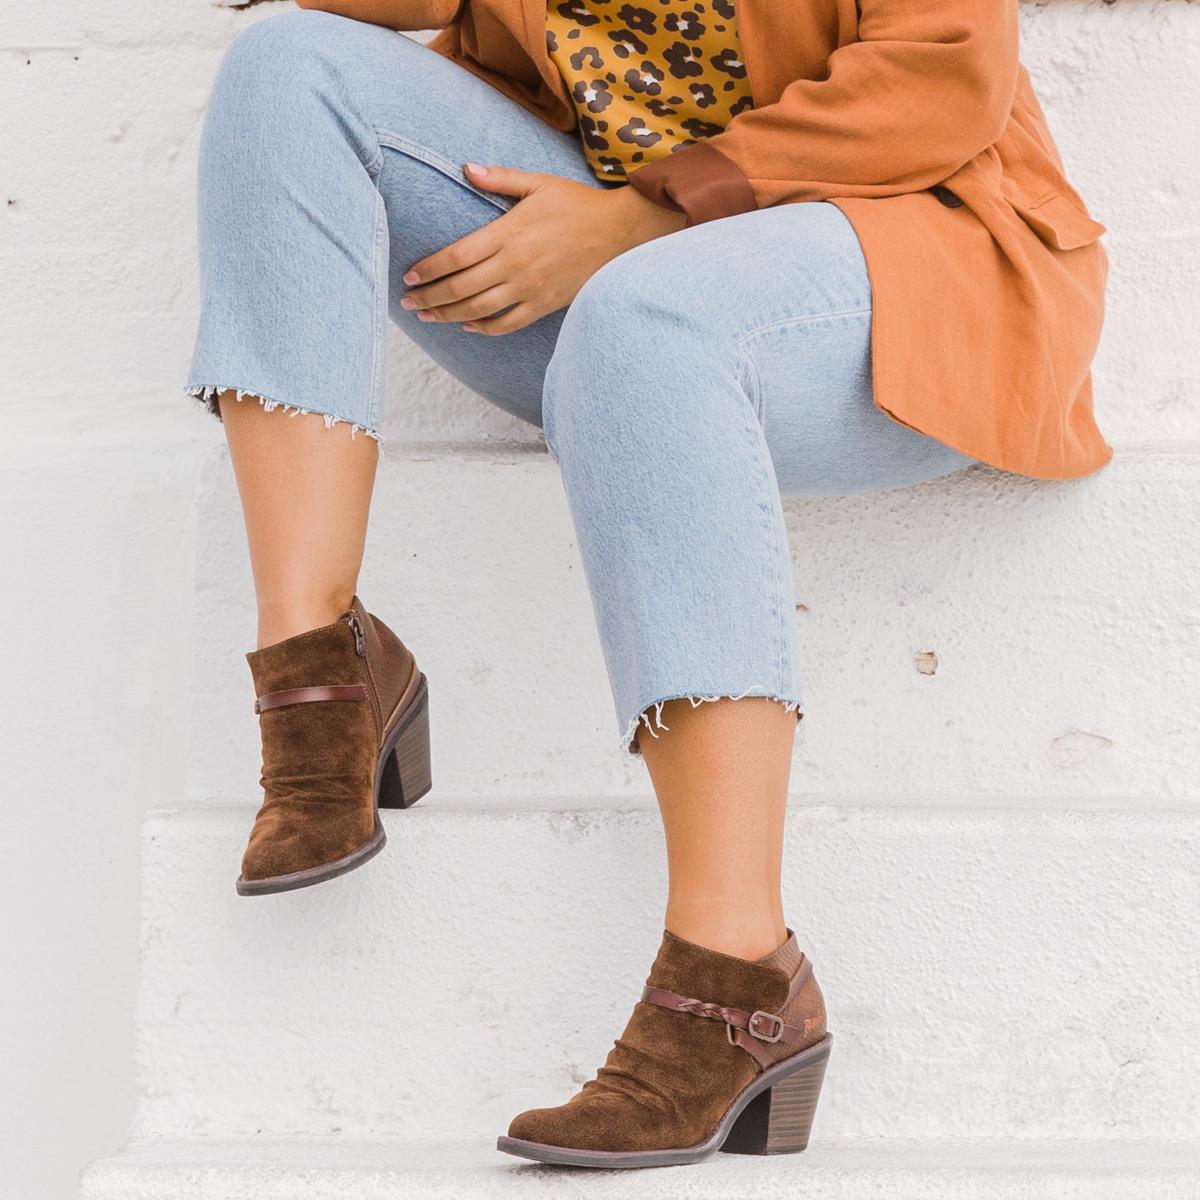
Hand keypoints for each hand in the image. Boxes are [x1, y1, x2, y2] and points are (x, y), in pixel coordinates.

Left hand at [399, 162, 687, 334]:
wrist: (619, 234)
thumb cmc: (577, 205)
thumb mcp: (538, 183)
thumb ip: (499, 178)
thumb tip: (465, 168)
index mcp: (508, 233)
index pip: (457, 256)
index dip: (429, 268)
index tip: (409, 276)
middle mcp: (516, 265)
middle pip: (461, 287)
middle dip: (430, 296)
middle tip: (407, 302)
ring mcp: (530, 288)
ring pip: (479, 309)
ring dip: (448, 315)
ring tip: (427, 317)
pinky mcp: (545, 304)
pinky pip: (508, 323)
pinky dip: (485, 328)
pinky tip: (468, 326)